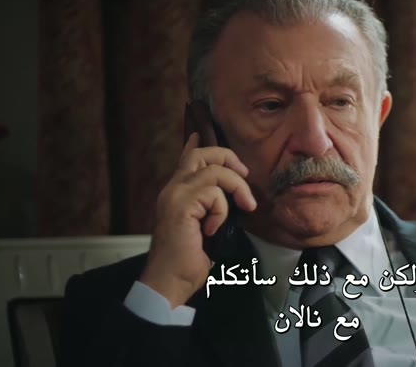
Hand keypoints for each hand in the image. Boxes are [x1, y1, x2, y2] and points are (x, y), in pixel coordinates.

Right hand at [139, 132, 256, 307]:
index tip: (199, 133)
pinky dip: (222, 211)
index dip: (198, 144)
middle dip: (229, 159)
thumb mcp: (207, 228)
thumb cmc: (187, 261)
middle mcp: (172, 189)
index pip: (187, 159)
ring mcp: (174, 195)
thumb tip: (232, 198)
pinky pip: (214, 193)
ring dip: (236, 188)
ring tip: (243, 207)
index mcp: (177, 193)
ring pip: (214, 171)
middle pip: (203, 154)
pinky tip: (213, 229)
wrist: (170, 282)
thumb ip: (213, 207)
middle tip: (244, 178)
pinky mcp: (180, 205)